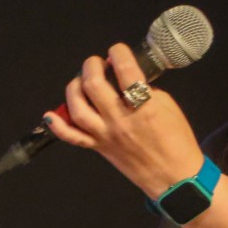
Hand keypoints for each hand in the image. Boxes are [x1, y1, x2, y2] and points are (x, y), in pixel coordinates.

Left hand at [41, 44, 205, 199]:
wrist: (174, 177)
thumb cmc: (177, 140)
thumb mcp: (168, 106)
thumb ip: (146, 90)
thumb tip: (125, 78)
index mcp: (144, 107)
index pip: (125, 71)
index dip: (119, 53)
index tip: (117, 50)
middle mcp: (120, 120)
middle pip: (94, 85)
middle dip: (92, 66)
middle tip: (97, 63)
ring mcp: (106, 135)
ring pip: (78, 108)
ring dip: (74, 88)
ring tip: (80, 81)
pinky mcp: (98, 148)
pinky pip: (73, 137)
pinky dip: (58, 126)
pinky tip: (50, 114)